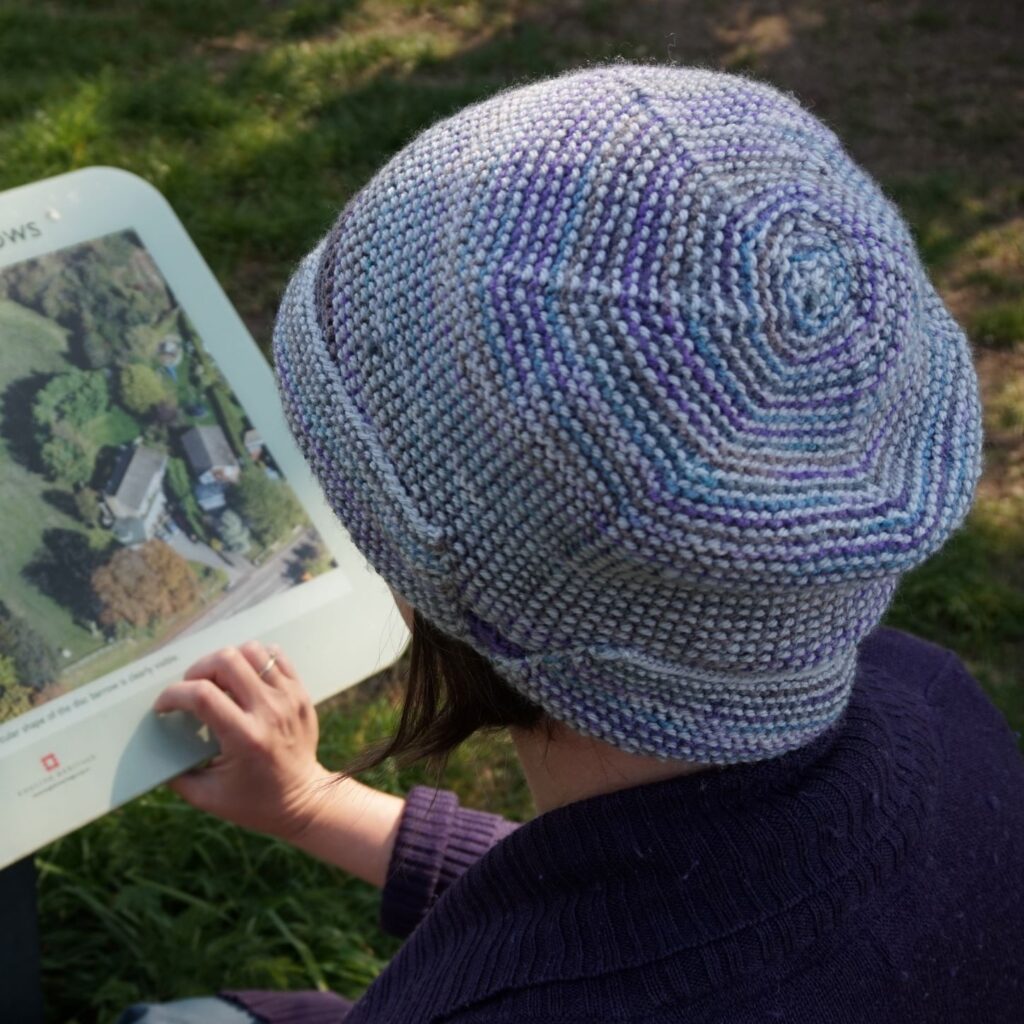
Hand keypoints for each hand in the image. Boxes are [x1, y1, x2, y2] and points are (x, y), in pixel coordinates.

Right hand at [154, 641, 332, 841]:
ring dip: (226, 661)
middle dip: (197, 669)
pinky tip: (243, 677)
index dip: (173, 695)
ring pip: (252, 651)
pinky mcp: (301, 693)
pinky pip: (276, 657)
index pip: (202, 696)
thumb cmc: (253, 802)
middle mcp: (269, 711)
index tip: (163, 706)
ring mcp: (289, 698)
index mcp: (245, 737)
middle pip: (227, 661)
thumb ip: (176, 773)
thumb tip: (153, 743)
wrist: (304, 800)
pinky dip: (254, 660)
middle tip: (191, 688)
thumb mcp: (207, 796)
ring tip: (217, 681)